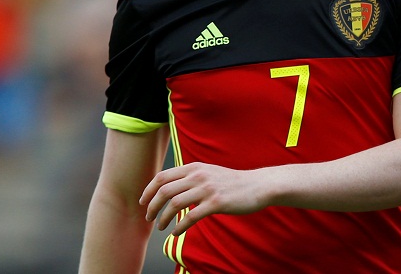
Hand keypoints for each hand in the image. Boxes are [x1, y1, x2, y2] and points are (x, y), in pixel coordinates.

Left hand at [139, 162, 267, 235]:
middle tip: (149, 218)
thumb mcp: (209, 172)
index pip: (162, 177)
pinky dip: (179, 227)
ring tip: (160, 228)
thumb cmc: (231, 182)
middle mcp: (198, 176)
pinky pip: (190, 217)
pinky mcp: (216, 203)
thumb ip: (191, 176)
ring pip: (174, 204)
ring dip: (163, 219)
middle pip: (164, 191)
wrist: (257, 185)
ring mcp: (207, 189)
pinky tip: (175, 233)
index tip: (144, 202)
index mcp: (194, 167)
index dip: (148, 190)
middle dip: (152, 207)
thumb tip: (171, 186)